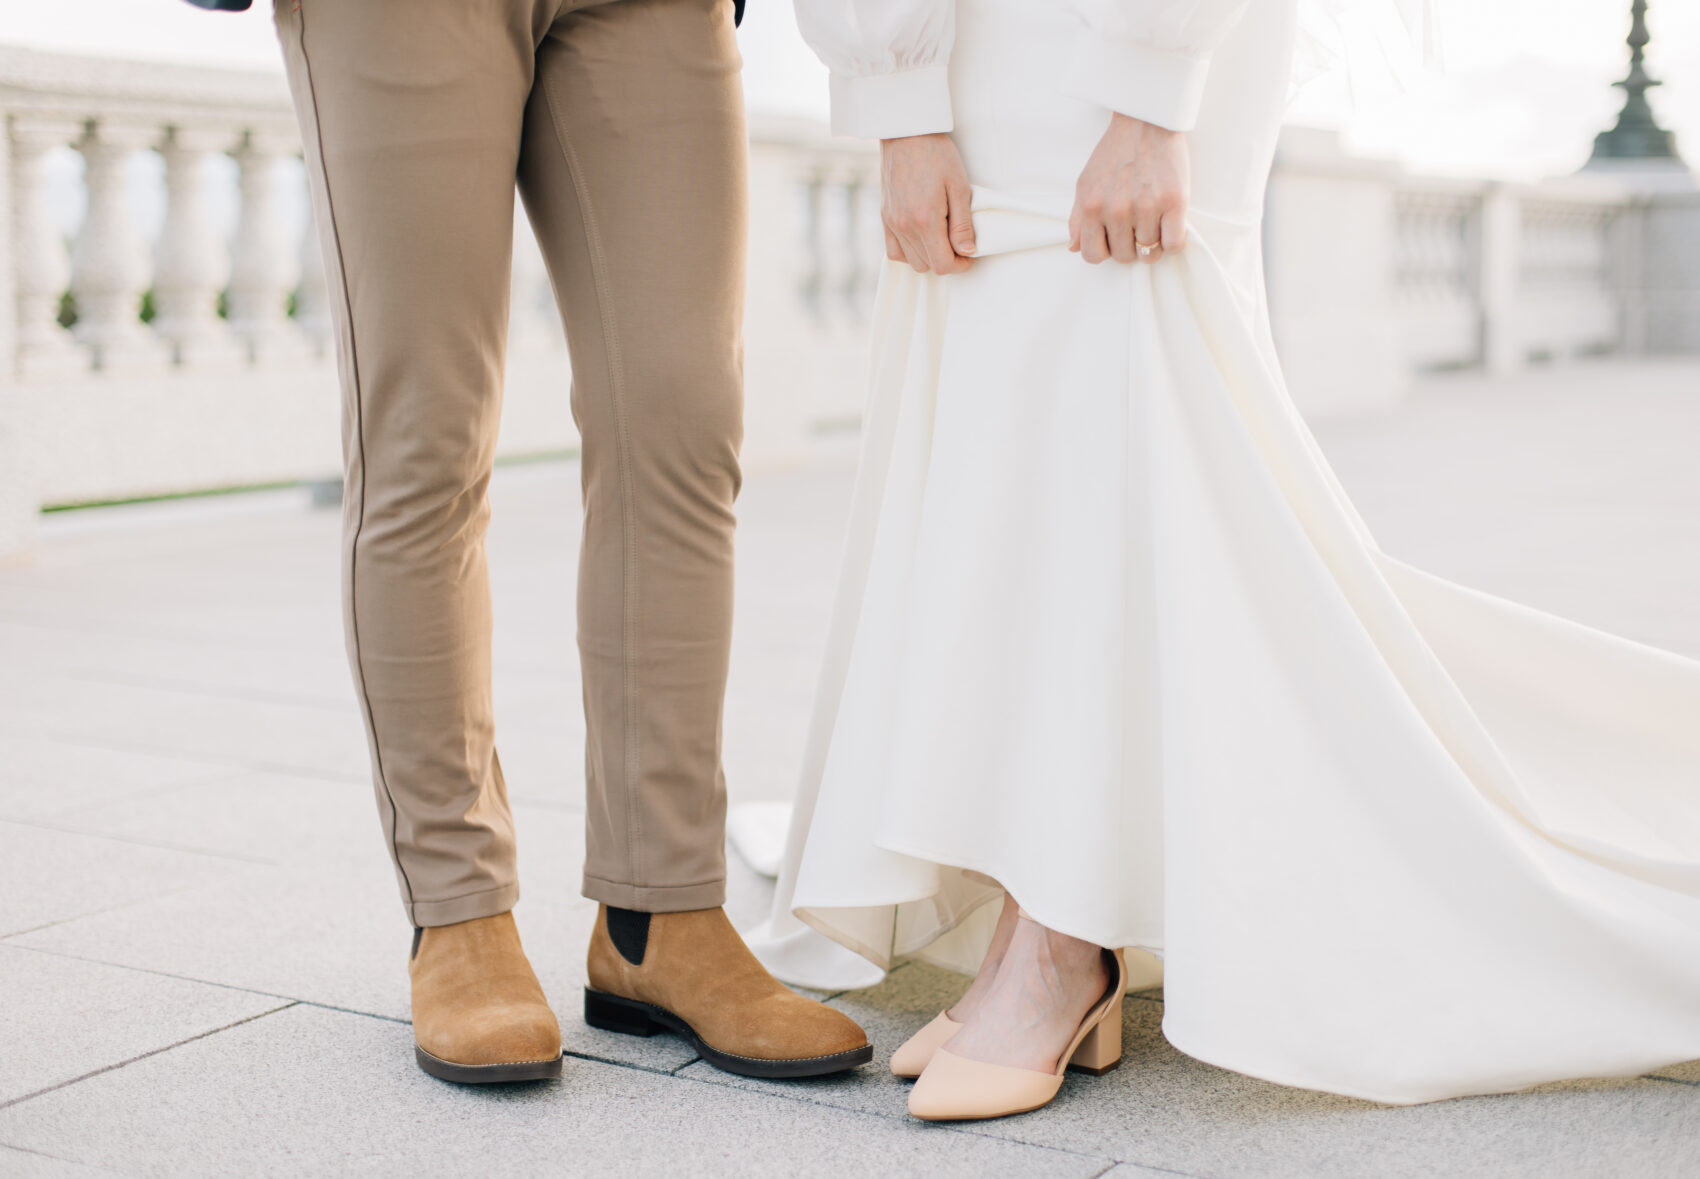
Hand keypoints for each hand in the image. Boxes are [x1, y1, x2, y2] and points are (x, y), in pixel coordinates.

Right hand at [879, 133, 975, 274]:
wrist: (905, 132)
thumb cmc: (936, 154)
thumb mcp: (959, 186)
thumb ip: (963, 224)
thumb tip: (968, 252)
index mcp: (925, 220)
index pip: (943, 265)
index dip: (961, 265)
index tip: (969, 253)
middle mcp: (904, 226)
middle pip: (928, 266)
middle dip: (946, 260)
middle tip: (957, 241)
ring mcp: (891, 223)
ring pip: (911, 262)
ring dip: (929, 256)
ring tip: (940, 236)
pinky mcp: (885, 217)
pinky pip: (894, 251)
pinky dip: (909, 252)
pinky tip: (921, 238)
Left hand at [1069, 113, 1188, 264]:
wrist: (1145, 121)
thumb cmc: (1115, 152)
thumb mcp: (1085, 183)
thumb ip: (1077, 218)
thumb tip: (1074, 248)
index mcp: (1091, 207)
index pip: (1093, 255)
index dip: (1105, 250)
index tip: (1114, 238)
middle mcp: (1117, 210)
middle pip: (1124, 257)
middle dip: (1129, 246)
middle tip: (1136, 225)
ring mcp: (1146, 207)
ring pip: (1149, 253)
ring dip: (1152, 243)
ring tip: (1153, 222)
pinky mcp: (1174, 201)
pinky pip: (1174, 244)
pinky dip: (1173, 241)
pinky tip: (1170, 225)